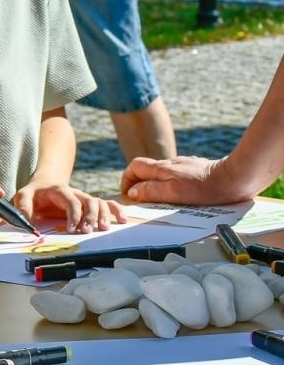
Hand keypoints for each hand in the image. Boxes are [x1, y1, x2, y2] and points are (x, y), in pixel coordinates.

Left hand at [15, 183, 125, 232]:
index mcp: (60, 190)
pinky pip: (107, 204)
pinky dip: (116, 210)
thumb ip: (22, 206)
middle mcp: (76, 193)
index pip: (71, 201)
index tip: (71, 229)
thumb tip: (26, 222)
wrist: (44, 185)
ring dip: (104, 215)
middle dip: (90, 217)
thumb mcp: (23, 196)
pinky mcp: (90, 204)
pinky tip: (122, 220)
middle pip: (89, 201)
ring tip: (103, 228)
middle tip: (87, 231)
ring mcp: (84, 198)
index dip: (73, 214)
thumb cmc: (34, 193)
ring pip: (100, 203)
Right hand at [121, 154, 253, 204]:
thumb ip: (151, 191)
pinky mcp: (199, 169)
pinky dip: (175, 184)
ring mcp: (186, 165)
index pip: (134, 167)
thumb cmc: (206, 188)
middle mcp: (172, 163)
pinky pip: (180, 175)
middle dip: (140, 184)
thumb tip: (133, 192)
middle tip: (143, 201)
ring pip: (164, 173)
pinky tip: (186, 194)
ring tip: (164, 201)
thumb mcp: (174, 193)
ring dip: (158, 185)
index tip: (129, 195)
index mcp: (162, 168)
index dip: (127, 180)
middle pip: (147, 169)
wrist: (237, 178)